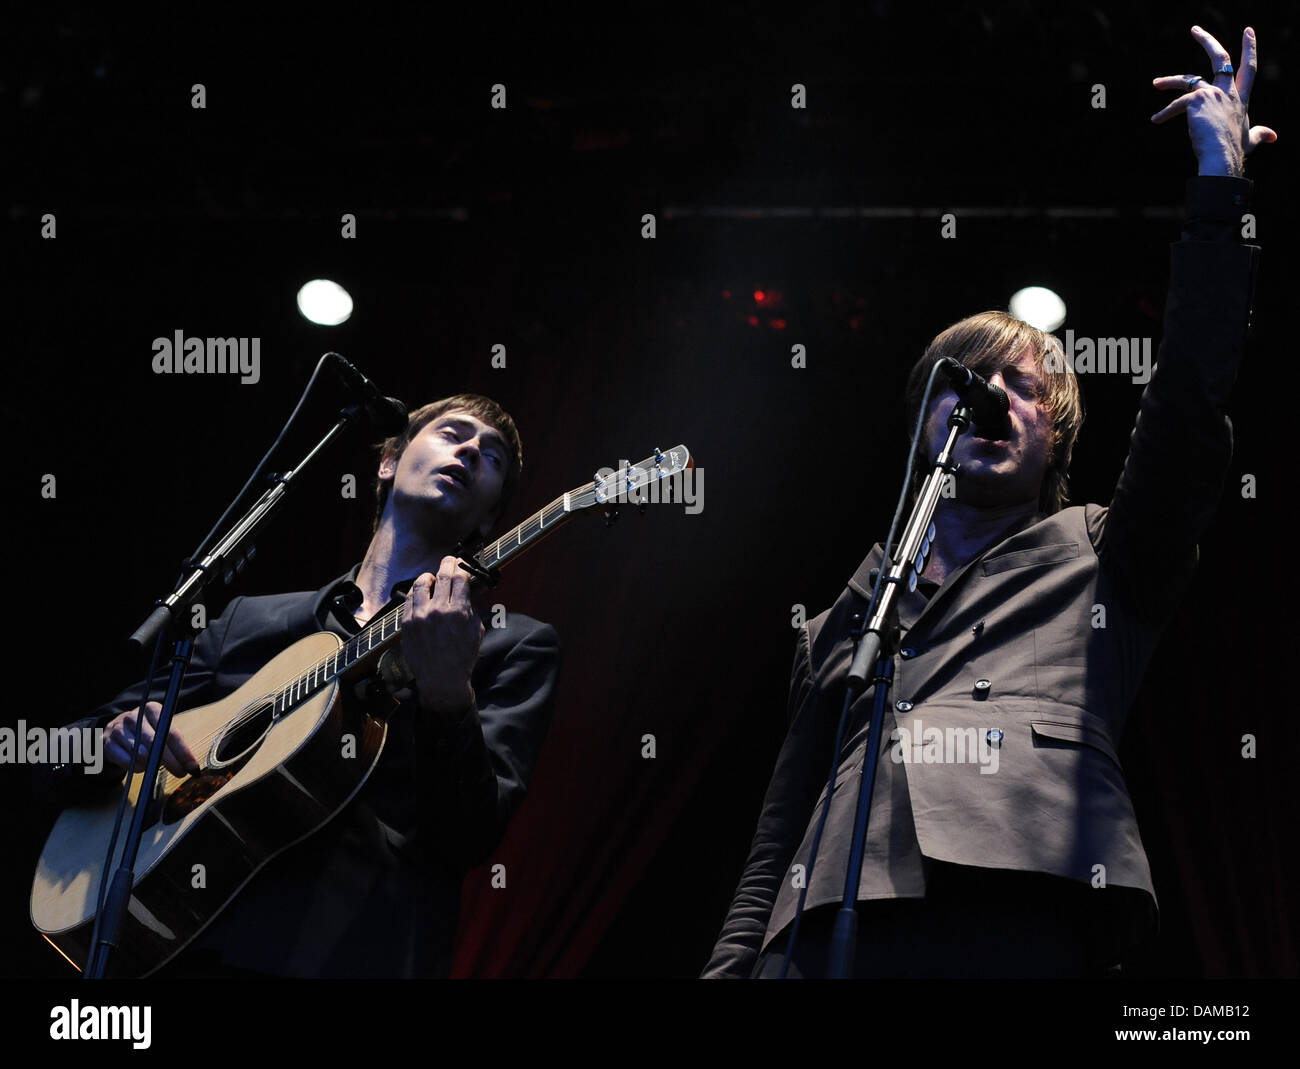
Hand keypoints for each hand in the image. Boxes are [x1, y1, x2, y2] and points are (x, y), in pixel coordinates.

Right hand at [103, 702, 198, 775]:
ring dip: (151, 764)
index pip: (171, 733)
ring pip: (140, 753)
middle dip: (171, 761)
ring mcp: (118, 729)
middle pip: (156, 743)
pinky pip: (126, 761)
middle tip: (180, 773)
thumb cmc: (145, 731)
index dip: (183, 752)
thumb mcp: (160, 729)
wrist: (114, 732)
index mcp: (152, 709)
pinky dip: (136, 767)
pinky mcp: (107, 743)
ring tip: (155, 766)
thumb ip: (173, 742)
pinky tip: (140, 766)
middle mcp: (134, 716)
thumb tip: (189, 764)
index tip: (192, 766)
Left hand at [399, 556, 484, 712]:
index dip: (462, 566)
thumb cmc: (463, 656)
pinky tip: (422, 592)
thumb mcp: (476, 630)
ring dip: (430, 576)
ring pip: (422, 583)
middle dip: (447, 564)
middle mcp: (438, 611)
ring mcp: (420, 616)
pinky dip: (417, 591)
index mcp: (458, 612)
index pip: (459, 578)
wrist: (441, 679)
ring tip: (433, 578)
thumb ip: (472, 607)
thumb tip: (471, 589)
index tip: (462, 563)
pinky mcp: (407, 623)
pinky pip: (409, 598)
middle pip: (442, 576)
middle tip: (450, 561)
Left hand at [1151, 26, 1276, 176]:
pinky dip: (1164, 113)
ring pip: (1188, 80)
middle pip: (1221, 58)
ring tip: (1156, 83)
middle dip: (1207, 41)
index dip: (1249, 48)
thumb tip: (1273, 137)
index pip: (1249, 68)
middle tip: (1195, 29)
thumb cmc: (1234, 151)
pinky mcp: (1196, 101)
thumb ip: (1260, 134)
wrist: (1222, 157)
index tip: (1248, 30)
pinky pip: (1175, 105)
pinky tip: (1156, 120)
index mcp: (1240, 98)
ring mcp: (1212, 94)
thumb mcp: (1250, 140)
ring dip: (1170, 80)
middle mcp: (1228, 92)